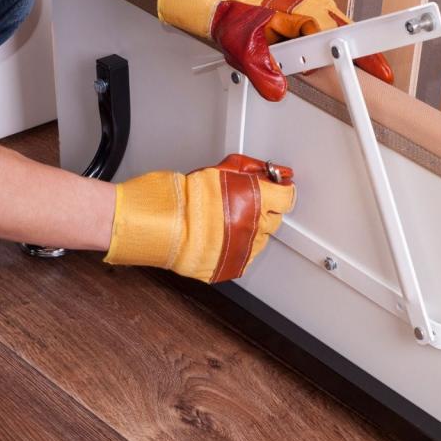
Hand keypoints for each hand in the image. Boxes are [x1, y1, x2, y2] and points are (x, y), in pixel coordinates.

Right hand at [104, 154, 294, 282]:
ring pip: (259, 242)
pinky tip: (221, 239)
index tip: (278, 192)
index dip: (281, 193)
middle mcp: (252, 226)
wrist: (154, 223)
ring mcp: (241, 250)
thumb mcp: (218, 173)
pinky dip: (236, 251)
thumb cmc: (178, 197)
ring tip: (224, 223)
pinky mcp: (229, 267)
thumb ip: (246, 175)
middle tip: (242, 205)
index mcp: (252, 199)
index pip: (286, 198)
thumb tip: (265, 176)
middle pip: (274, 220)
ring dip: (249, 232)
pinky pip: (243, 259)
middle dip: (262, 212)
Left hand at [157, 0, 393, 100]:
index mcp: (301, 11)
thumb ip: (261, 72)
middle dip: (358, 57)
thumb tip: (277, 89)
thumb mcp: (242, 48)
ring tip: (342, 72)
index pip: (339, 36)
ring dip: (337, 56)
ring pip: (337, 36)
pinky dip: (325, 51)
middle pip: (347, 35)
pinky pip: (326, 35)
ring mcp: (313, 9)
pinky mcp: (309, 16)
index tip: (380, 73)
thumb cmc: (231, 12)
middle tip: (377, 78)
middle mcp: (312, 6)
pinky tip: (319, 62)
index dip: (363, 55)